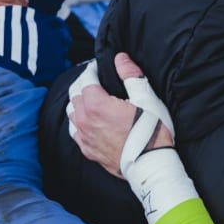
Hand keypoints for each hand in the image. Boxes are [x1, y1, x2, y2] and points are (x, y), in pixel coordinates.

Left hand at [68, 53, 173, 179]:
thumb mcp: (147, 99)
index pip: (86, 80)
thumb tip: (120, 58)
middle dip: (84, 84)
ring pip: (72, 113)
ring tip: (91, 98)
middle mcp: (85, 121)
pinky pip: (75, 131)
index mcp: (97, 105)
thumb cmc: (152, 132)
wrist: (150, 164)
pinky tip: (88, 120)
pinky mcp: (88, 150)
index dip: (92, 70)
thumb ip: (131, 76)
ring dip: (79, 102)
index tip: (99, 66)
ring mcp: (84, 137)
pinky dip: (79, 121)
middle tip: (95, 80)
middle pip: (75, 95)